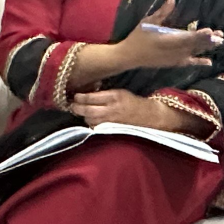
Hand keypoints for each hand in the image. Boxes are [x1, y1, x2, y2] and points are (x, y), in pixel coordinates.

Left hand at [70, 89, 186, 131]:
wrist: (150, 117)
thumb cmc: (134, 103)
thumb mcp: (120, 93)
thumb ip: (104, 95)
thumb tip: (87, 95)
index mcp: (114, 97)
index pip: (90, 97)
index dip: (80, 97)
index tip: (75, 96)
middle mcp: (111, 110)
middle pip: (86, 110)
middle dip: (77, 108)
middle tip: (73, 106)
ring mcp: (111, 122)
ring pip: (89, 120)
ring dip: (83, 116)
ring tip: (81, 113)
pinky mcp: (112, 130)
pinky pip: (96, 128)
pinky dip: (91, 124)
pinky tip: (91, 121)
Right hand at [113, 0, 221, 71]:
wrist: (130, 56)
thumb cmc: (138, 37)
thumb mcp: (147, 22)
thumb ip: (162, 12)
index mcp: (168, 40)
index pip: (188, 37)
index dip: (200, 34)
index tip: (211, 30)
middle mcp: (174, 51)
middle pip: (194, 45)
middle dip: (208, 40)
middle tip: (221, 34)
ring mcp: (175, 58)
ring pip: (194, 52)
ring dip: (206, 47)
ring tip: (220, 41)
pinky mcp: (173, 63)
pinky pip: (188, 63)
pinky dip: (198, 62)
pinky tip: (209, 62)